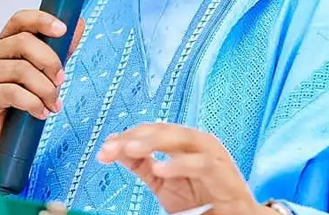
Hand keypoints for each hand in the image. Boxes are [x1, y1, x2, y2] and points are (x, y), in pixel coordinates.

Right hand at [0, 10, 84, 148]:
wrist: (6, 138)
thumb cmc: (24, 99)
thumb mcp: (47, 71)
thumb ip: (61, 48)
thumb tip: (79, 23)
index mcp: (8, 42)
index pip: (20, 19)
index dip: (42, 20)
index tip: (63, 29)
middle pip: (23, 42)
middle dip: (50, 61)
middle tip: (61, 80)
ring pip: (21, 70)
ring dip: (45, 89)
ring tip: (53, 104)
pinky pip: (13, 93)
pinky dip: (34, 103)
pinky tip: (41, 113)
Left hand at [96, 123, 270, 214]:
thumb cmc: (203, 199)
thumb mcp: (165, 182)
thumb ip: (143, 164)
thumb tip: (113, 150)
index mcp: (183, 142)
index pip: (151, 130)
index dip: (127, 137)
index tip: (104, 150)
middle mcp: (197, 142)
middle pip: (164, 129)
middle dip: (136, 136)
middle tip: (112, 148)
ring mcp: (212, 155)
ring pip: (181, 138)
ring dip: (154, 141)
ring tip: (130, 150)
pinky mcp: (224, 173)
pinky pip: (201, 163)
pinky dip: (179, 164)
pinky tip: (160, 168)